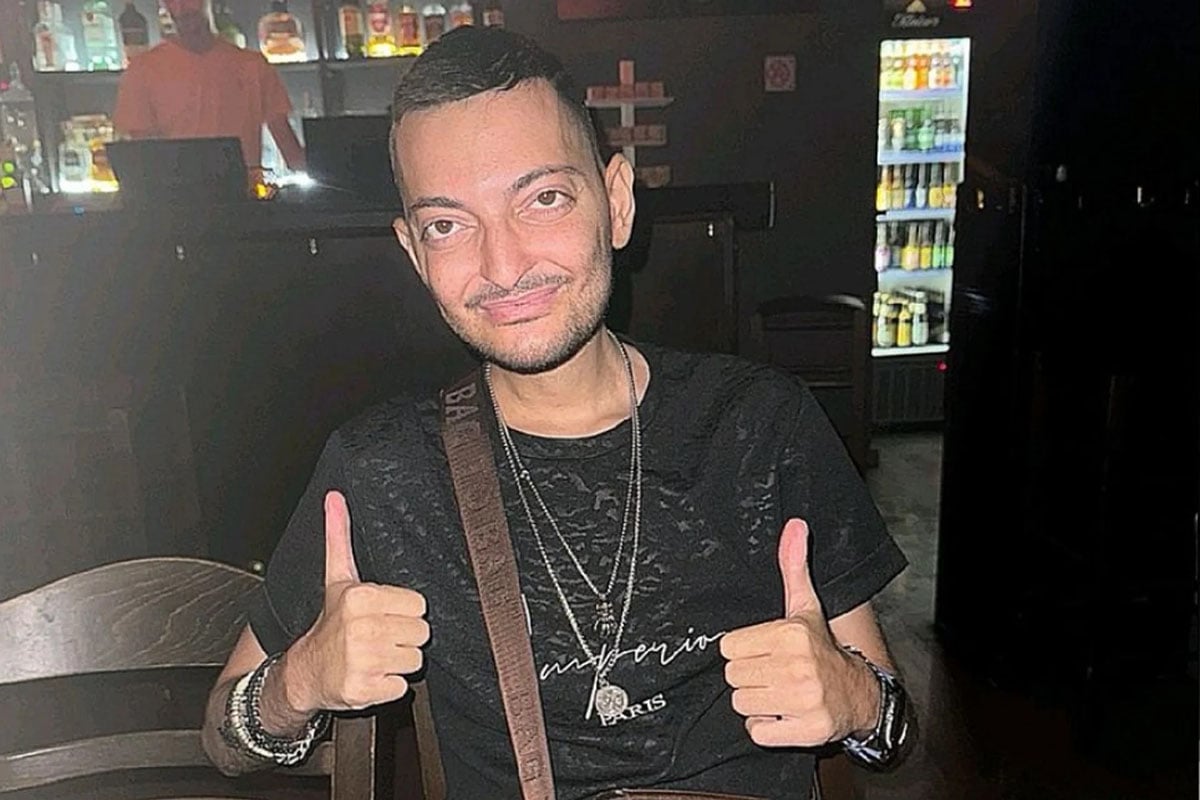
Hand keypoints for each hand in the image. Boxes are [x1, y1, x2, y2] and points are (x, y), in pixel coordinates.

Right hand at [282, 491, 429, 713]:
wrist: (304, 671)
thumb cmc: (330, 622)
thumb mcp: (337, 578)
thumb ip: (340, 536)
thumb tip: (334, 496)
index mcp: (362, 597)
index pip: (420, 605)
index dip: (404, 612)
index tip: (383, 615)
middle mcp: (362, 628)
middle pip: (421, 633)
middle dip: (404, 637)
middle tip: (380, 637)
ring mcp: (362, 661)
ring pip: (415, 660)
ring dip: (398, 662)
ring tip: (375, 655)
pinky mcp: (364, 690)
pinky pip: (401, 687)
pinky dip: (389, 685)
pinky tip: (370, 675)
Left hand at [720, 518, 877, 746]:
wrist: (859, 694)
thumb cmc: (821, 648)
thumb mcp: (805, 606)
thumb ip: (793, 566)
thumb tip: (795, 524)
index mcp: (790, 634)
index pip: (728, 646)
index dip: (744, 650)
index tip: (765, 650)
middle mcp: (798, 666)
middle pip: (732, 676)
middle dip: (749, 676)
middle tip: (772, 672)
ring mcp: (804, 701)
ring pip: (742, 704)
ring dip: (757, 702)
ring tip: (780, 692)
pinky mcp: (806, 732)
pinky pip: (757, 731)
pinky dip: (766, 727)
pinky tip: (785, 714)